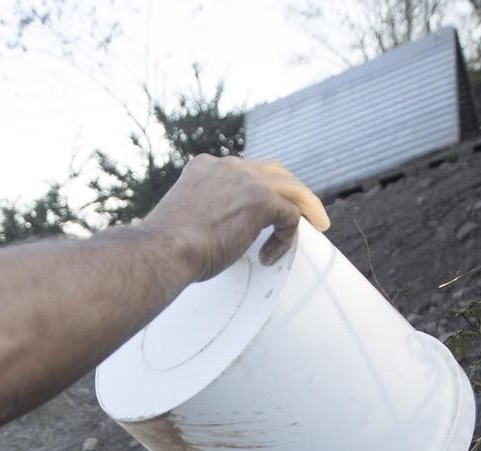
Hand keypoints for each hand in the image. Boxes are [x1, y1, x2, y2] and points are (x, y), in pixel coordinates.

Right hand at [140, 155, 329, 279]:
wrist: (162, 250)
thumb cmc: (165, 248)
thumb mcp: (184, 219)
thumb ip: (204, 214)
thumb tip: (211, 233)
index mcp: (205, 167)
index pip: (243, 171)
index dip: (258, 190)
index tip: (259, 214)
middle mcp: (227, 166)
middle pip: (272, 171)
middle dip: (289, 190)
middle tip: (301, 211)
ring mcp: (246, 180)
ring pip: (290, 187)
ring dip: (306, 205)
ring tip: (318, 223)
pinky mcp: (261, 200)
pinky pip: (290, 215)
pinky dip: (287, 236)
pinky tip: (272, 254)